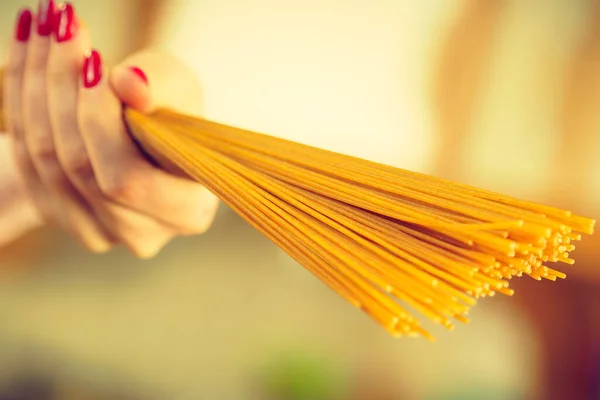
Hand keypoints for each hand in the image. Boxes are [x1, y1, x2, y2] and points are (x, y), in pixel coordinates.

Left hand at [3, 2, 218, 257]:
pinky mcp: (59, 214)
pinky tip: (28, 54)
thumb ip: (164, 88)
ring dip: (35, 83)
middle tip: (61, 24)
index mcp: (185, 212)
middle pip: (78, 167)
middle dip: (62, 87)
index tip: (96, 59)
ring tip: (43, 26)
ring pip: (45, 160)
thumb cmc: (175, 111)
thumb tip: (129, 84)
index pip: (128, 179)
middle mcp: (140, 234)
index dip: (100, 121)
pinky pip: (25, 159)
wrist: (149, 129)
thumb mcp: (182, 90)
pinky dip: (21, 99)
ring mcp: (96, 231)